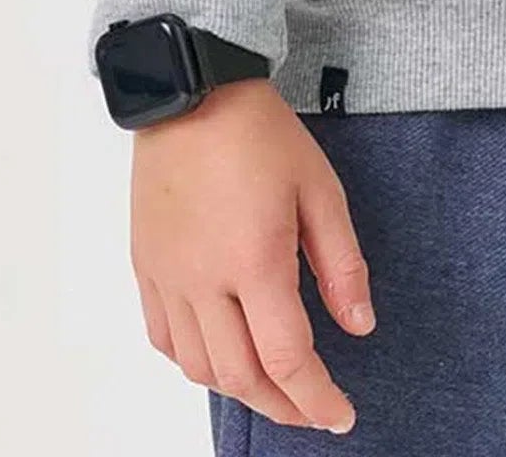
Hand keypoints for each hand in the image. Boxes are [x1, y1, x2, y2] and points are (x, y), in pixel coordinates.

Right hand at [130, 74, 374, 431]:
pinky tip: (219, 356)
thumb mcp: (320, 188)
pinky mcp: (146, 266)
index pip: (286, 359)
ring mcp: (168, 276)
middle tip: (313, 409)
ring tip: (273, 387)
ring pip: (199, 367)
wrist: (192, 89)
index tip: (340, 416)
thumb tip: (359, 326)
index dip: (317, 399)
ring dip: (239, 389)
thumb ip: (342, 264)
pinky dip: (194, 363)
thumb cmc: (258, 131)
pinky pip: (164, 338)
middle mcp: (204, 279)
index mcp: (254, 259)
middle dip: (283, 405)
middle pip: (241, 376)